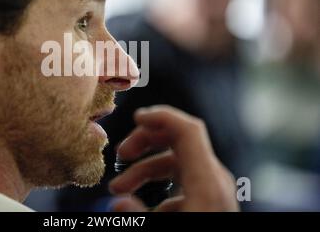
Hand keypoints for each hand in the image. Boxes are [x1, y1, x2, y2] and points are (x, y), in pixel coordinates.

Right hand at [108, 105, 238, 211]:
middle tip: (120, 155)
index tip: (134, 117)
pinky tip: (144, 211)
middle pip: (178, 141)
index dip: (160, 116)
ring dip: (145, 170)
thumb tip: (118, 203)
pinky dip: (158, 189)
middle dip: (145, 143)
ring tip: (119, 188)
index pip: (187, 130)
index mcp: (208, 182)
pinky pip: (182, 183)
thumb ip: (140, 217)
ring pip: (176, 163)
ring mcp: (213, 190)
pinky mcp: (209, 201)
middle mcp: (214, 180)